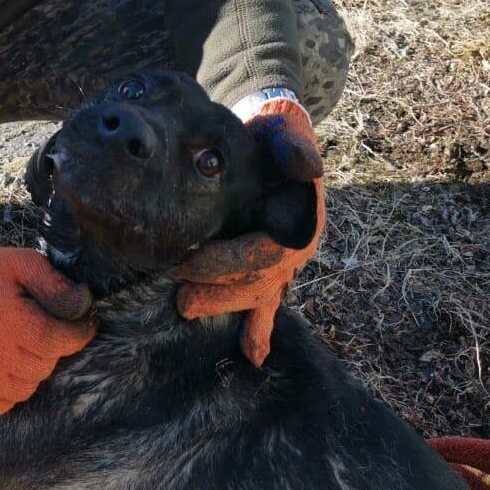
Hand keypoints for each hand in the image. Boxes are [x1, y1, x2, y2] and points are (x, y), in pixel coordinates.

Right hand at [0, 237, 96, 413]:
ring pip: (25, 390)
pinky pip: (3, 403)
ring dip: (31, 371)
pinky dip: (10, 388)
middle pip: (41, 368)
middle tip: (41, 331)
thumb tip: (83, 306)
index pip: (53, 341)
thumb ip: (56, 284)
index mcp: (2, 316)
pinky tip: (4, 362)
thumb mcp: (25, 263)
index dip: (76, 336)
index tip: (84, 326)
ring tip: (20, 346)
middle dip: (50, 351)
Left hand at [172, 97, 325, 367]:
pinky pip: (268, 302)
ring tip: (188, 310)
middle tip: (181, 301)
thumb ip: (294, 148)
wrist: (273, 136)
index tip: (188, 263)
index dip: (227, 262)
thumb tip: (308, 166)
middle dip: (220, 294)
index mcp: (301, 223)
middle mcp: (295, 249)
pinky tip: (253, 356)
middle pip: (258, 283)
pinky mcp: (267, 265)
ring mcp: (283, 261)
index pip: (263, 254)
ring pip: (259, 296)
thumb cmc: (275, 136)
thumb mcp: (284, 133)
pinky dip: (261, 330)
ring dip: (226, 307)